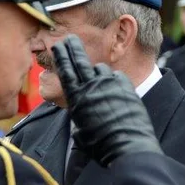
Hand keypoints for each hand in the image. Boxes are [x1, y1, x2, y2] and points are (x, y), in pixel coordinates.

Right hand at [51, 35, 160, 165]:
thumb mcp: (80, 131)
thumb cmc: (101, 145)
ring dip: (98, 73)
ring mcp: (109, 84)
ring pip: (100, 69)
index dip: (61, 56)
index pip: (65, 71)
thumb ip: (78, 114)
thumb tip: (81, 106)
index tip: (57, 44)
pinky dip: (114, 81)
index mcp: (76, 98)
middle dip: (72, 47)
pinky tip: (116, 93)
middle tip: (70, 37)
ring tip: (101, 87)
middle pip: (79, 61)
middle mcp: (91, 87)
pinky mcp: (125, 86)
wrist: (127, 146)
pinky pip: (116, 77)